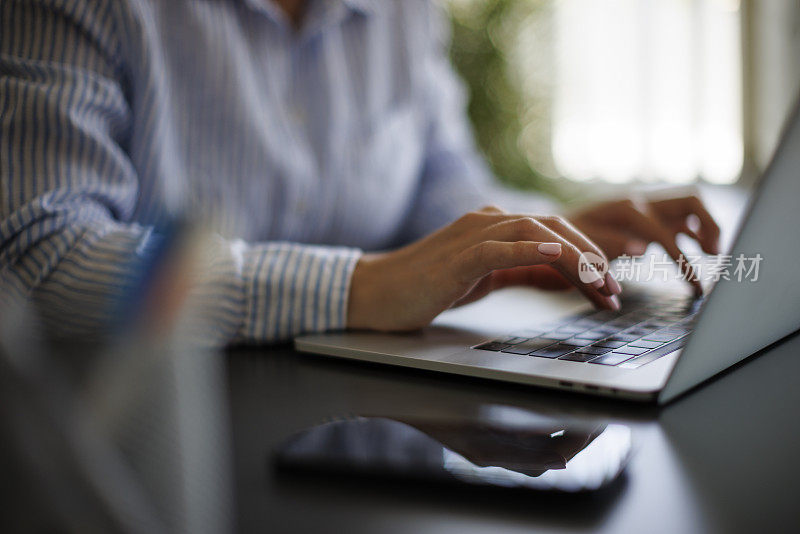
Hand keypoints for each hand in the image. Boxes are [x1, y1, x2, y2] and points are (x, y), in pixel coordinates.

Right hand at [347, 206, 621, 331]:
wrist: (375, 294)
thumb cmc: (424, 287)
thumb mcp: (484, 278)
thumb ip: (519, 269)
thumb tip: (560, 275)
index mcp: (494, 227)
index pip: (554, 233)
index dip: (589, 257)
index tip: (610, 290)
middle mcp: (487, 221)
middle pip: (554, 226)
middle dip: (591, 258)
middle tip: (614, 292)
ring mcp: (471, 235)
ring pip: (535, 231)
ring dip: (574, 257)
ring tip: (599, 282)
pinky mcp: (456, 257)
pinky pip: (500, 247)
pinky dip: (532, 249)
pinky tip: (557, 255)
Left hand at [569, 194, 720, 294]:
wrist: (551, 230)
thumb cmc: (564, 241)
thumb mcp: (580, 246)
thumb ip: (610, 245)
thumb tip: (643, 249)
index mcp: (625, 210)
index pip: (664, 234)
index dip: (682, 262)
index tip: (696, 288)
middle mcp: (640, 202)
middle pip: (690, 200)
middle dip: (709, 224)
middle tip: (714, 253)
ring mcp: (645, 207)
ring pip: (689, 206)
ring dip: (705, 226)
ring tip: (712, 252)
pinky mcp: (645, 217)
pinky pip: (678, 219)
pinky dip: (692, 233)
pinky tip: (698, 252)